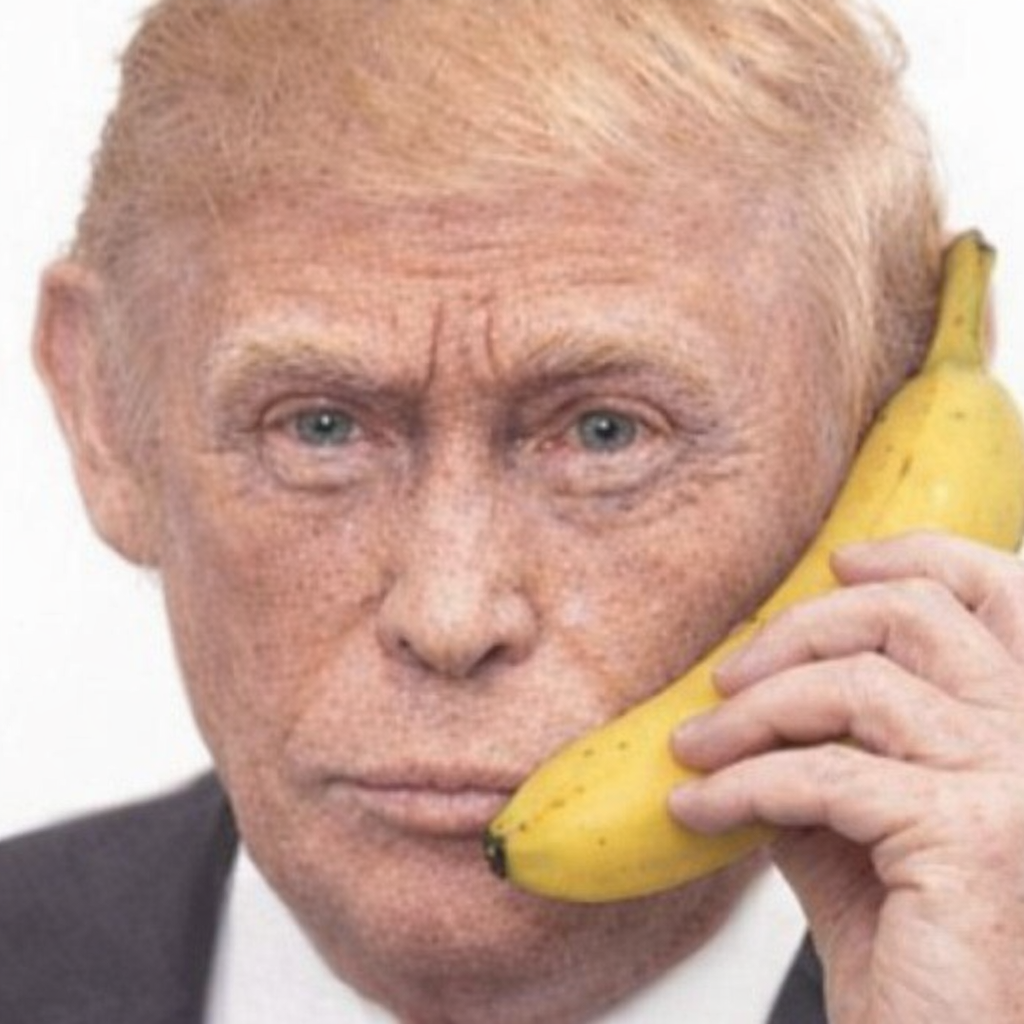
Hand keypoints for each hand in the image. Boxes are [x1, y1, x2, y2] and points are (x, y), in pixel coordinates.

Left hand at [670, 531, 1023, 1023]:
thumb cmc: (905, 941)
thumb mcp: (857, 818)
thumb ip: (828, 741)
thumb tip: (754, 682)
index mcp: (1023, 723)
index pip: (998, 591)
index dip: (915, 556)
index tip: (834, 564)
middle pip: (911, 615)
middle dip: (797, 631)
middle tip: (725, 680)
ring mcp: (1016, 782)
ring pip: (855, 686)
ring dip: (751, 714)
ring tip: (694, 750)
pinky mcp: (972, 832)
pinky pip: (824, 774)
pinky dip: (743, 784)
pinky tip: (698, 810)